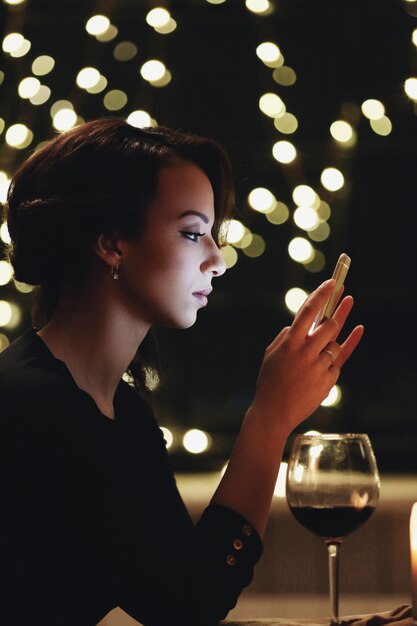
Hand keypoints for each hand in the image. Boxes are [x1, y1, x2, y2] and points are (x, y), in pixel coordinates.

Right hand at [250, 279, 363, 433]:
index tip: (333, 282)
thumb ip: (285, 336)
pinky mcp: (328, 380)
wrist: (274, 412)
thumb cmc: (270, 381)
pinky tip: (359, 329)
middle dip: (335, 314)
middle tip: (343, 299)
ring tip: (336, 322)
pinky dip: (343, 348)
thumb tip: (299, 325)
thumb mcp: (271, 354)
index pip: (309, 311)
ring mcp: (318, 366)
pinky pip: (337, 360)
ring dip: (332, 336)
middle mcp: (305, 351)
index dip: (322, 294)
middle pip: (329, 325)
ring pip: (334, 342)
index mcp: (289, 342)